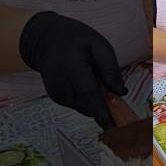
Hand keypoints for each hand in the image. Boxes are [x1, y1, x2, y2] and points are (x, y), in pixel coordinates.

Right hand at [19, 12, 126, 128]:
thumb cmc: (75, 40)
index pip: (88, 95)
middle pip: (89, 106)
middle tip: (107, 85)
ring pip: (85, 108)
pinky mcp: (56, 98)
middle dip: (104, 104)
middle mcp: (61, 85)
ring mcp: (57, 94)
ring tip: (90, 76)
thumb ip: (110, 68)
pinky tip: (83, 81)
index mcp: (72, 68)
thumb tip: (121, 92)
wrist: (44, 39)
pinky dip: (86, 98)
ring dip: (95, 100)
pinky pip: (79, 105)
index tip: (113, 125)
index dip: (102, 112)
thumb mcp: (98, 44)